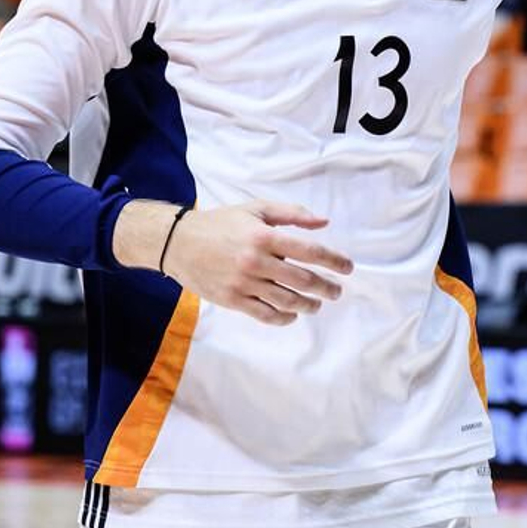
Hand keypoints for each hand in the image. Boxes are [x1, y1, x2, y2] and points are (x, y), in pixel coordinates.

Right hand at [114, 199, 350, 325]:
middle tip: (336, 291)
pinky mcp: (233, 300)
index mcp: (264, 236)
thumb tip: (323, 223)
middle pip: (303, 280)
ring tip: (316, 303)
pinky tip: (292, 315)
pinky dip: (284, 318)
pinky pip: (265, 315)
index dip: (333, 260)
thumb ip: (291, 214)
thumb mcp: (255, 209)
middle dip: (326, 287)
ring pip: (286, 301)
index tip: (347, 268)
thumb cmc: (221, 223)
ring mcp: (244, 283)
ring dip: (308, 304)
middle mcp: (256, 261)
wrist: (178, 243)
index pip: (309, 250)